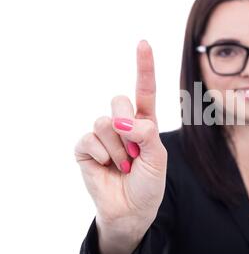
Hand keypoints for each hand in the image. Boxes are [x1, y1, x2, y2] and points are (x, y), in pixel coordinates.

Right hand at [74, 40, 166, 253]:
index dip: (144, 67)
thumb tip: (122, 120)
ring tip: (124, 165)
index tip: (143, 43)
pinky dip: (102, 155)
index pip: (144, 90)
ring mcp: (102, 135)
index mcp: (144, 122)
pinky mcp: (85, 147)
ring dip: (118, 149)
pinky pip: (90, 138)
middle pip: (119, 100)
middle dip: (128, 125)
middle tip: (134, 152)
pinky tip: (106, 166)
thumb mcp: (158, 157)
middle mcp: (123, 124)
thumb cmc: (149, 183)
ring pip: (105, 122)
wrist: (132, 210)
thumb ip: (147, 133)